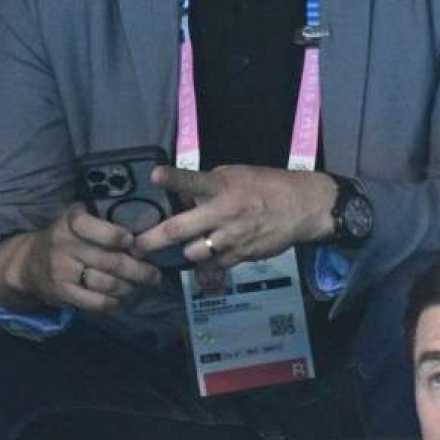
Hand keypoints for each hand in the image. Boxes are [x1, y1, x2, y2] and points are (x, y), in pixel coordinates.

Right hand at [0, 203, 161, 313]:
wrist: (30, 263)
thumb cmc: (69, 240)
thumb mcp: (79, 222)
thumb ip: (106, 224)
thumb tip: (147, 237)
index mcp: (70, 221)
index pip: (89, 225)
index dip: (114, 236)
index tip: (132, 242)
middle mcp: (64, 243)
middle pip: (111, 261)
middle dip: (140, 271)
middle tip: (155, 276)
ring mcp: (62, 269)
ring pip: (108, 283)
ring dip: (130, 288)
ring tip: (140, 287)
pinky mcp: (62, 292)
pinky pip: (97, 302)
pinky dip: (115, 303)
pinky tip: (122, 299)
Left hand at [133, 165, 335, 268]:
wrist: (304, 208)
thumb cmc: (268, 186)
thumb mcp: (237, 175)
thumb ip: (209, 185)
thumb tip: (185, 197)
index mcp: (223, 187)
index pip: (194, 181)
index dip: (173, 178)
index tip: (155, 176)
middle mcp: (224, 213)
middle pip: (179, 229)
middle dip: (152, 240)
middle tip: (136, 246)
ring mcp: (232, 238)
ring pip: (194, 253)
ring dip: (186, 250)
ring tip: (185, 247)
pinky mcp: (243, 255)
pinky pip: (215, 264)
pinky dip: (208, 261)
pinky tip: (208, 256)